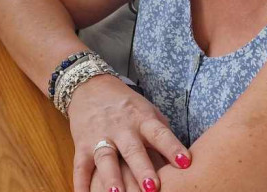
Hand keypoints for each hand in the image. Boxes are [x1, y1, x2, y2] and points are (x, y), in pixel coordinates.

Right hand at [68, 75, 189, 191]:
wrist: (89, 86)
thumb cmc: (127, 106)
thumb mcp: (148, 113)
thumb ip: (162, 137)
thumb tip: (183, 166)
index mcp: (142, 119)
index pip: (159, 133)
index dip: (172, 147)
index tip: (186, 162)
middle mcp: (121, 128)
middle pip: (132, 150)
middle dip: (142, 169)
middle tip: (152, 188)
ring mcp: (98, 137)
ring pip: (105, 159)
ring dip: (111, 178)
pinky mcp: (81, 145)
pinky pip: (80, 166)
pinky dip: (80, 183)